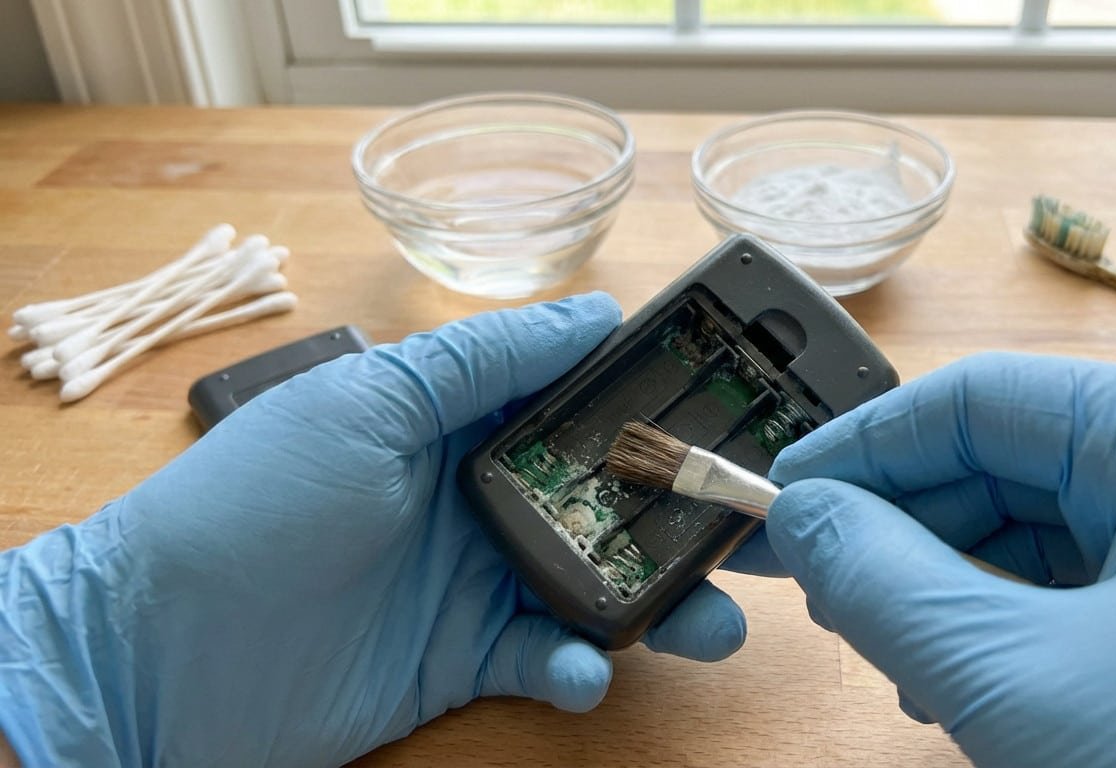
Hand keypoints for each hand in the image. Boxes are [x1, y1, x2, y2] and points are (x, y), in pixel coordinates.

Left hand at [0, 293, 746, 766]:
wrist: (162, 653)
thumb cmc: (255, 504)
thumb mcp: (368, 403)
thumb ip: (483, 361)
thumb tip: (596, 312)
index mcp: (457, 418)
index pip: (576, 397)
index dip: (653, 400)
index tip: (733, 406)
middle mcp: (478, 493)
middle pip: (607, 497)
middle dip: (683, 513)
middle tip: (756, 527)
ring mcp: (475, 579)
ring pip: (598, 583)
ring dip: (661, 604)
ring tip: (717, 622)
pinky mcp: (465, 658)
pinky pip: (548, 659)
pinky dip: (578, 667)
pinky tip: (584, 670)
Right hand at [766, 353, 1115, 766]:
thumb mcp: (1025, 682)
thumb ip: (888, 585)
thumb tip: (802, 517)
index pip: (987, 398)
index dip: (866, 447)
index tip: (780, 497)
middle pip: (1013, 463)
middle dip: (905, 527)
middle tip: (818, 587)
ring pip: (1046, 535)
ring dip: (949, 588)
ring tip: (887, 652)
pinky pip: (1088, 597)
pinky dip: (1009, 632)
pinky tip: (961, 686)